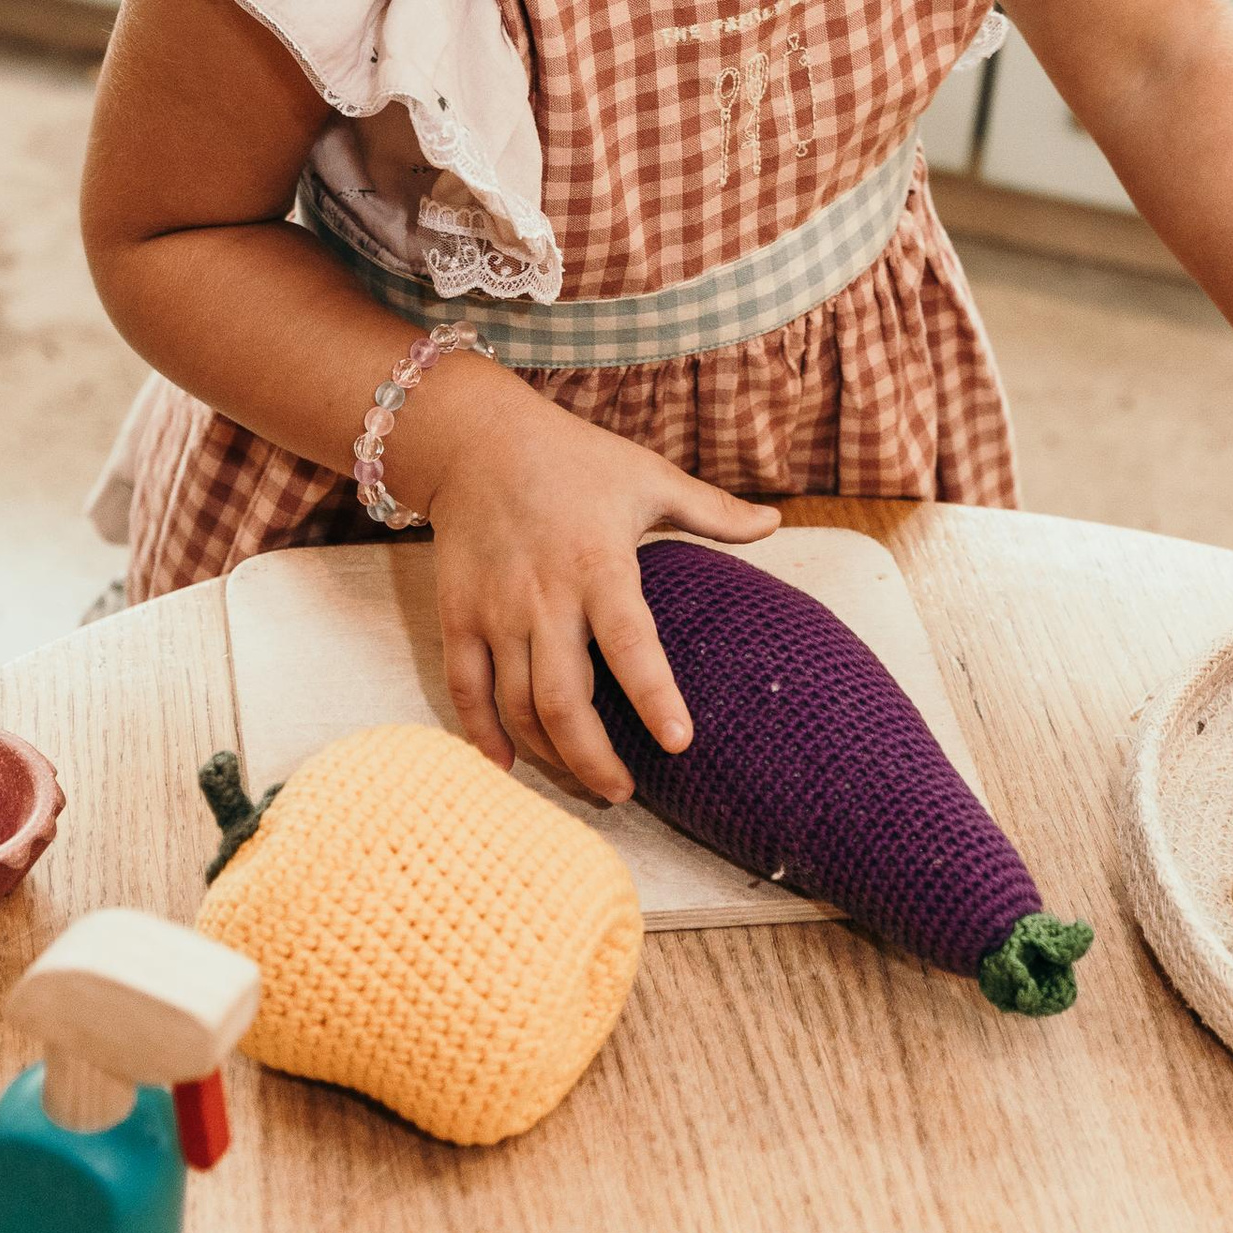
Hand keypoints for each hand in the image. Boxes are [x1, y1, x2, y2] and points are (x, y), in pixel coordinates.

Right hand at [407, 360, 779, 803]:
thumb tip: (775, 524)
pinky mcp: (457, 616)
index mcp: (599, 564)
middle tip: (625, 793)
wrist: (476, 440)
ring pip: (517, 706)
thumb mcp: (647, 477)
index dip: (654, 696)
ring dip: (550, 756)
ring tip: (584, 780)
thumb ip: (710, 510)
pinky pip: (465, 690)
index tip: (681, 744)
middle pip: (563, 700)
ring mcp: (495, 611)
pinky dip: (483, 735)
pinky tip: (507, 765)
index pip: (631, 642)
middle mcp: (544, 596)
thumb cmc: (574, 458)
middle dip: (593, 759)